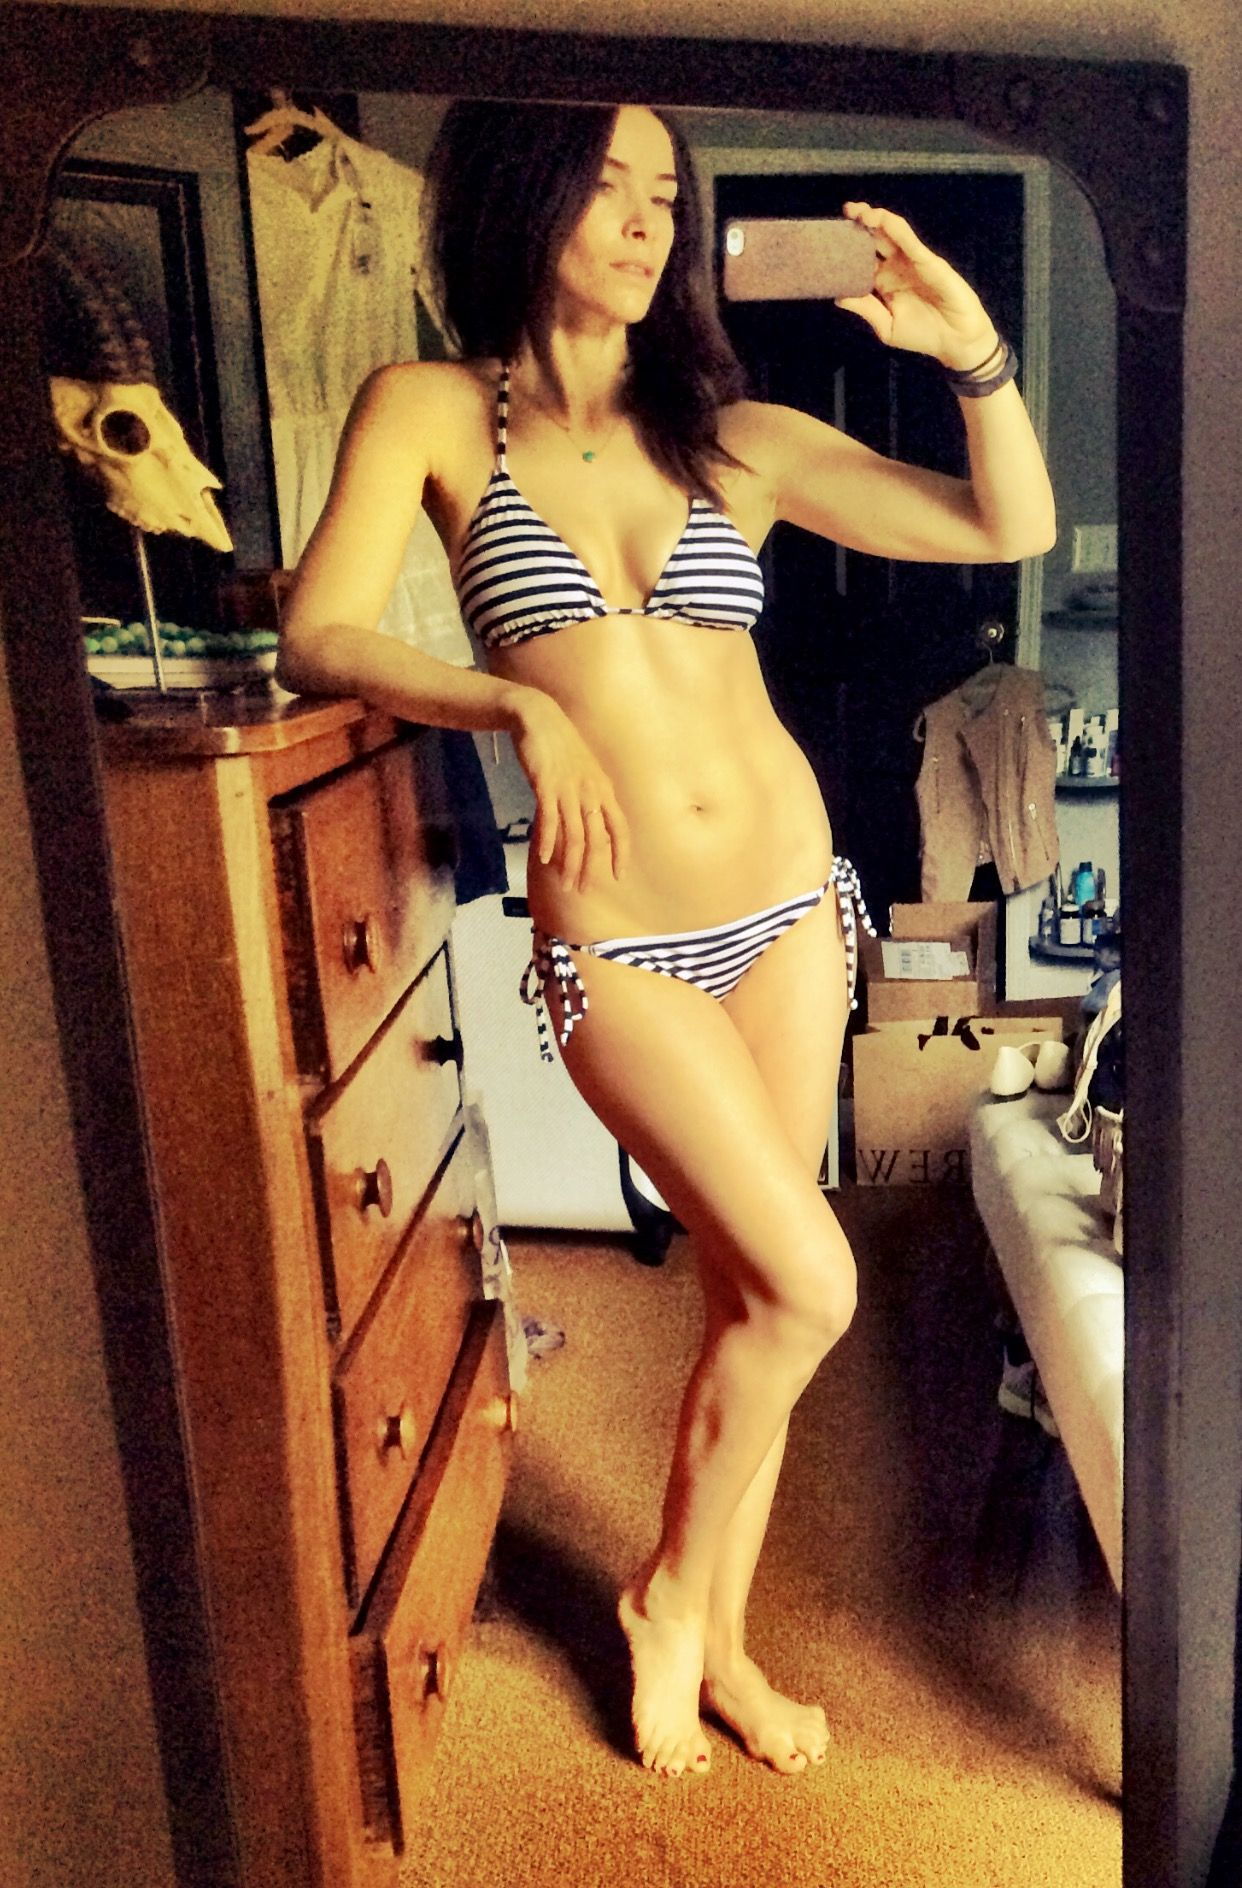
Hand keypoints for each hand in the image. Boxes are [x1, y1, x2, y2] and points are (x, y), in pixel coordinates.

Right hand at [511, 693, 629, 894]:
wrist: (538, 718)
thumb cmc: (560, 746)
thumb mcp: (584, 771)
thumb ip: (588, 796)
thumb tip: (587, 823)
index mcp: (603, 789)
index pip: (620, 828)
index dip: (620, 854)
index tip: (618, 876)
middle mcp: (590, 791)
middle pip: (595, 839)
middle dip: (590, 868)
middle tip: (582, 890)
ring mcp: (569, 789)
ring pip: (574, 836)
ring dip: (569, 864)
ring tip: (564, 884)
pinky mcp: (546, 785)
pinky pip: (549, 820)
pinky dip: (547, 842)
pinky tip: (543, 859)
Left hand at [836, 203, 998, 372]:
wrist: (956, 341)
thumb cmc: (923, 335)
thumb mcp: (887, 326)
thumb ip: (866, 309)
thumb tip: (838, 297)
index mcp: (884, 282)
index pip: (862, 258)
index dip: (848, 246)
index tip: (831, 238)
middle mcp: (896, 267)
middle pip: (875, 239)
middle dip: (859, 223)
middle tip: (845, 211)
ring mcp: (912, 262)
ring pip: (892, 233)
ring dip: (876, 219)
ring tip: (859, 211)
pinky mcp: (928, 262)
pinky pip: (910, 242)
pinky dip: (896, 230)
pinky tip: (882, 220)